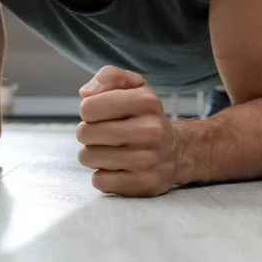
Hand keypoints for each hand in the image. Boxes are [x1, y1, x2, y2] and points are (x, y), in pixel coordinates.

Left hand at [77, 66, 177, 196]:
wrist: (177, 151)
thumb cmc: (145, 116)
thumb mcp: (134, 86)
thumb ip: (109, 76)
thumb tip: (85, 93)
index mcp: (146, 101)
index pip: (88, 107)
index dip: (88, 110)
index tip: (101, 113)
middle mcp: (151, 130)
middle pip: (84, 133)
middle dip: (88, 133)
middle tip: (104, 133)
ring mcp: (148, 160)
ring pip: (88, 157)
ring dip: (93, 154)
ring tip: (111, 150)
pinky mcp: (143, 184)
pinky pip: (99, 181)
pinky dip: (102, 175)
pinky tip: (118, 167)